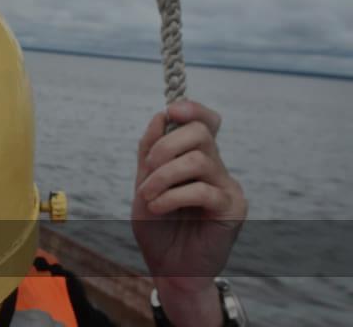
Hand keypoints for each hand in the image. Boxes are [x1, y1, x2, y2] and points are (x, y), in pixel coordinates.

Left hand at [132, 100, 247, 326]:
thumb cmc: (156, 227)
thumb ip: (150, 152)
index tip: (171, 112)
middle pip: (201, 133)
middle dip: (165, 146)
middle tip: (147, 172)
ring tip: (148, 197)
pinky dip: (172, 196)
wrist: (167, 267)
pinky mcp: (233, 209)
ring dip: (163, 176)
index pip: (207, 121)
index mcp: (195, 157)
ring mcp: (227, 187)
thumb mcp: (143, 184)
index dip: (193, 109)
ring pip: (199, 159)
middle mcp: (216, 167)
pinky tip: (158, 208)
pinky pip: (203, 190)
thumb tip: (160, 116)